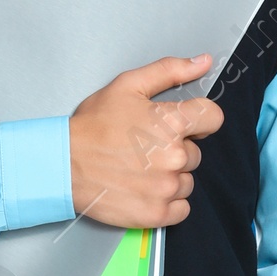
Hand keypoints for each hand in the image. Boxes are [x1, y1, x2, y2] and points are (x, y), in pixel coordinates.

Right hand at [68, 55, 222, 228]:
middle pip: (195, 153)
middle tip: (144, 148)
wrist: (64, 165)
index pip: (212, 118)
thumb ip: (170, 71)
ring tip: (140, 170)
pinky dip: (167, 202)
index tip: (185, 125)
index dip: (199, 120)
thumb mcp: (128, 86)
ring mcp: (166, 187)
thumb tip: (203, 62)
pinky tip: (145, 190)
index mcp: (171, 122)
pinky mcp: (157, 213)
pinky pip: (181, 208)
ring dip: (170, 177)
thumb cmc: (93, 126)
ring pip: (187, 181)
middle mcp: (175, 156)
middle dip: (175, 150)